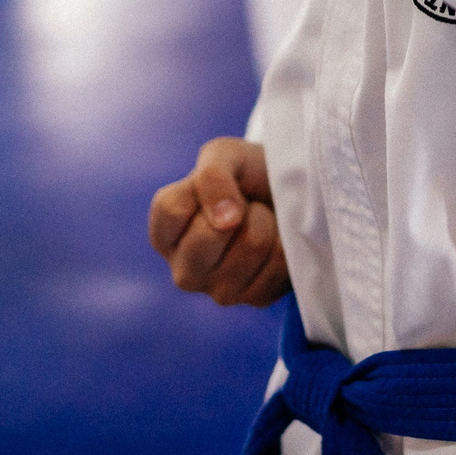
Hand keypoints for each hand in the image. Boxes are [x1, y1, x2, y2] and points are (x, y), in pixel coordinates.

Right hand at [148, 137, 289, 307]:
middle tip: (246, 205)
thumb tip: (225, 221)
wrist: (290, 196)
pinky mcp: (256, 299)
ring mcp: (219, 291)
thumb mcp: (222, 155)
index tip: (223, 185)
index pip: (173, 211)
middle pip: (211, 235)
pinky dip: (285, 240)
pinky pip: (279, 261)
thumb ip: (211, 176)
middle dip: (240, 208)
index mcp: (165, 235)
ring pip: (252, 245)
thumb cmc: (246, 174)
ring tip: (263, 220)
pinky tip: (277, 241)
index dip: (206, 190)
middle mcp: (185, 271)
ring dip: (267, 221)